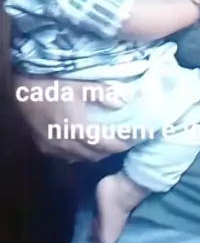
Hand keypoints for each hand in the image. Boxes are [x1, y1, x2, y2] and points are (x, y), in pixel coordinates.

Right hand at [13, 74, 138, 161]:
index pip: (107, 145)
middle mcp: (67, 144)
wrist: (22, 91)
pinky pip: (67, 156)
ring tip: (105, 141)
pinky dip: (79, 152)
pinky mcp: (44, 147)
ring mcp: (54, 148)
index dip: (122, 144)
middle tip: (122, 139)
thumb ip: (103, 93)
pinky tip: (82, 143)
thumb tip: (125, 100)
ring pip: (81, 158)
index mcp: (79, 130)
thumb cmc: (53, 85)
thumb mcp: (80, 85)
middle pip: (95, 155)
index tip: (135, 140)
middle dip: (111, 150)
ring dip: (95, 153)